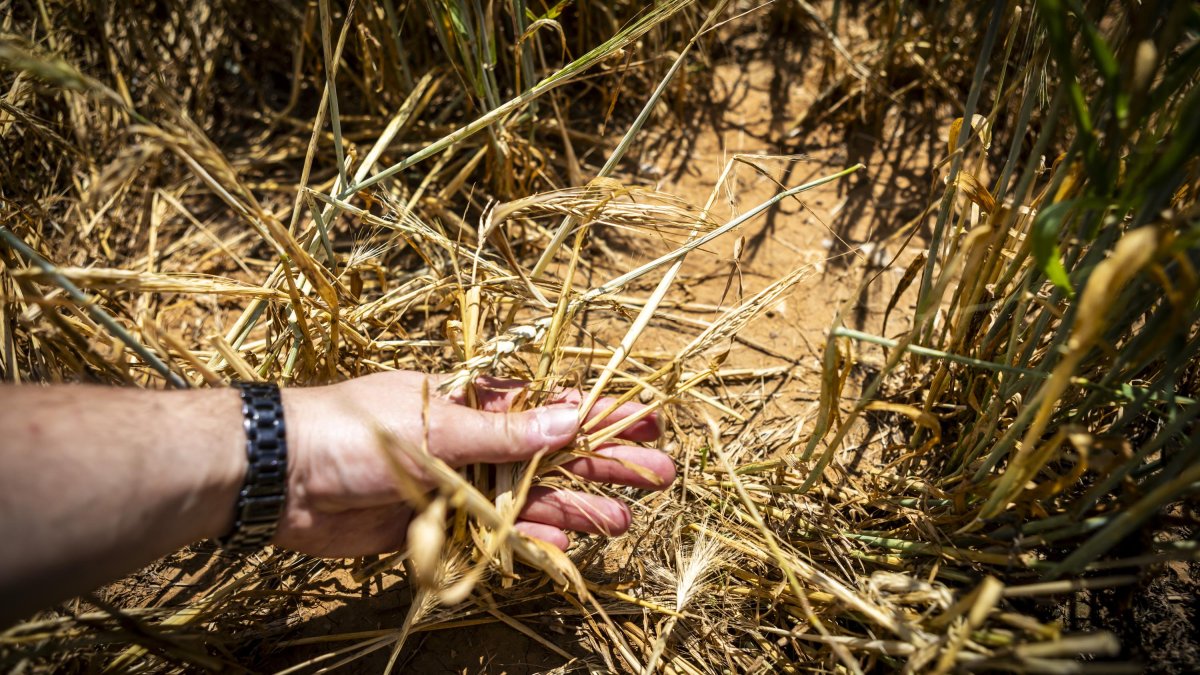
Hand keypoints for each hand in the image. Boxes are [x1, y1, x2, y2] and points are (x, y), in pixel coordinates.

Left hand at [277, 371, 673, 556]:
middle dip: (602, 466)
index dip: (601, 414)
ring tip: (621, 522)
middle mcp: (472, 441)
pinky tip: (561, 544)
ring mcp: (456, 484)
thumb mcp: (436, 424)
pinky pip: (491, 533)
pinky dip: (524, 538)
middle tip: (658, 478)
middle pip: (551, 456)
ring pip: (527, 498)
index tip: (649, 422)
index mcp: (474, 401)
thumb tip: (576, 414)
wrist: (282, 475)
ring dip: (572, 508)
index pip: (552, 407)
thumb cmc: (356, 428)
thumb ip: (506, 432)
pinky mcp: (436, 524)